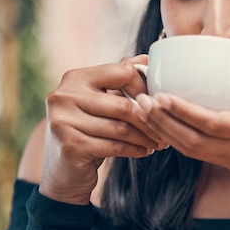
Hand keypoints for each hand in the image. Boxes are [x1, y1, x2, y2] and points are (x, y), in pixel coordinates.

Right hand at [39, 55, 162, 204]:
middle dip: (150, 119)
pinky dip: (136, 149)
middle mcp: (64, 96)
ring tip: (160, 141)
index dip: (144, 87)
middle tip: (167, 129)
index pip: (122, 71)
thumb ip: (119, 80)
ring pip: (121, 128)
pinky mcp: (70, 146)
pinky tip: (146, 150)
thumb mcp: (100, 101)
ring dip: (146, 137)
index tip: (157, 101)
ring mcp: (63, 121)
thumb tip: (146, 59)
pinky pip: (115, 146)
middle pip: (123, 105)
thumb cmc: (87, 130)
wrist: (62, 171)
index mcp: (75, 78)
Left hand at [134, 81, 229, 202]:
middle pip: (191, 140)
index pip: (211, 124)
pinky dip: (179, 141)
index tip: (160, 95)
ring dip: (165, 131)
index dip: (182, 111)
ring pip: (191, 150)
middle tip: (140, 100)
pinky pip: (200, 154)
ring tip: (146, 111)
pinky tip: (169, 126)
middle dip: (162, 121)